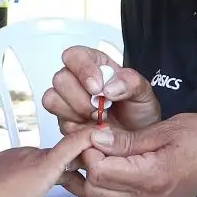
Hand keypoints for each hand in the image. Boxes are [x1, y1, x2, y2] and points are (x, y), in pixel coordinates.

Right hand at [40, 45, 160, 134]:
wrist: (138, 140)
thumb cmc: (138, 111)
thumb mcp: (143, 93)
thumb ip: (130, 83)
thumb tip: (109, 87)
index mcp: (95, 64)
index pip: (74, 56)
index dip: (82, 70)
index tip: (98, 88)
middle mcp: (76, 80)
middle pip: (60, 78)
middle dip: (80, 97)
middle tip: (101, 108)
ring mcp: (67, 101)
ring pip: (52, 99)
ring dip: (76, 111)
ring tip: (98, 118)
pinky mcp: (64, 121)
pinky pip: (58, 121)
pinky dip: (76, 127)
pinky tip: (93, 128)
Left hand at [63, 114, 196, 196]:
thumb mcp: (163, 129)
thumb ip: (126, 139)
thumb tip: (96, 138)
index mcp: (151, 177)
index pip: (98, 171)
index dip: (91, 150)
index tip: (97, 132)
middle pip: (94, 189)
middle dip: (89, 163)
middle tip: (99, 141)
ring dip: (98, 174)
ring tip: (109, 151)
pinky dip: (112, 181)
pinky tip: (120, 162)